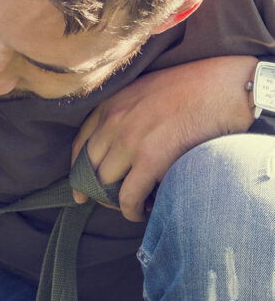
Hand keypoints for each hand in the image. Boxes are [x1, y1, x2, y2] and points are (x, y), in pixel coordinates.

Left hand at [71, 56, 256, 221]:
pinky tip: (139, 213)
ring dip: (115, 201)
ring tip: (130, 206)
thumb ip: (124, 114)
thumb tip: (117, 147)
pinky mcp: (151, 159)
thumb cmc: (191, 88)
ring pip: (105, 184)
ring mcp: (130, 140)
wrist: (223, 87)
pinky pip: (128, 196)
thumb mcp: (143, 92)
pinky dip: (130, 210)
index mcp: (110, 104)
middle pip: (89, 168)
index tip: (79, 189)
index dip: (77, 172)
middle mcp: (113, 122)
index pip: (80, 145)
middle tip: (109, 202)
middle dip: (96, 190)